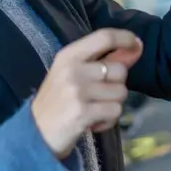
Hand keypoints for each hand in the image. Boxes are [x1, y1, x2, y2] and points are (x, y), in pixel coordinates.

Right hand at [32, 28, 143, 159]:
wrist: (34, 134)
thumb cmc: (57, 102)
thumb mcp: (74, 74)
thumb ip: (104, 61)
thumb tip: (135, 48)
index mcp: (69, 55)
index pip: (104, 37)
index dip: (125, 38)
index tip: (137, 44)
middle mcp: (73, 69)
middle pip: (119, 70)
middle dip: (117, 86)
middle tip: (99, 96)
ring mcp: (77, 91)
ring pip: (121, 93)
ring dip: (112, 105)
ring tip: (93, 110)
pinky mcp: (83, 112)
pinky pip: (115, 111)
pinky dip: (108, 120)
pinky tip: (93, 122)